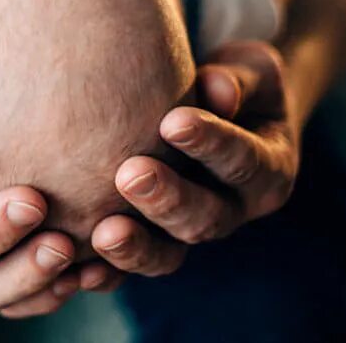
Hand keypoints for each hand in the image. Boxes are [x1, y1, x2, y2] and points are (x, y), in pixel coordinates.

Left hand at [90, 41, 299, 275]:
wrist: (224, 112)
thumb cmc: (231, 84)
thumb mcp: (248, 72)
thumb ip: (235, 81)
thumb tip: (217, 87)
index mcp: (268, 170)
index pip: (243, 161)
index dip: (211, 143)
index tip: (172, 122)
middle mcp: (235, 210)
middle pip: (206, 217)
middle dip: (167, 199)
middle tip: (129, 174)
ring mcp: (193, 230)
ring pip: (169, 253)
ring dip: (135, 246)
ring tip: (102, 233)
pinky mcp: (158, 241)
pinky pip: (134, 264)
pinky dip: (108, 272)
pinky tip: (78, 272)